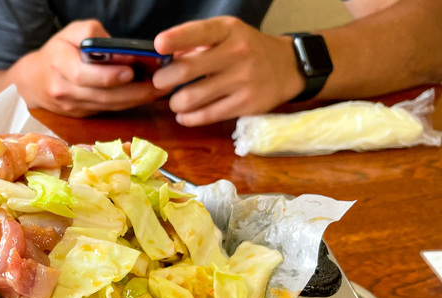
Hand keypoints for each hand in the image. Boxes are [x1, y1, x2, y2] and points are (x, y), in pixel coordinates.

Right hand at [12, 20, 160, 116]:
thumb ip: (93, 37)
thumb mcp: (70, 33)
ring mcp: (73, 107)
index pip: (83, 75)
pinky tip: (143, 96)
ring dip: (134, 100)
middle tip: (158, 85)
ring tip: (157, 91)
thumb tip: (119, 49)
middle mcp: (64, 90)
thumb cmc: (57, 51)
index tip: (130, 72)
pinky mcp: (81, 115)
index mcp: (59, 65)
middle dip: (132, 92)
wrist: (33, 81)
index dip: (107, 76)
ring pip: (107, 106)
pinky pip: (107, 110)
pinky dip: (127, 104)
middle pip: (101, 95)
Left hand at [152, 17, 305, 125]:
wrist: (287, 67)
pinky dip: (188, 118)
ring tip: (177, 101)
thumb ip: (197, 43)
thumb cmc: (246, 49)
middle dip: (163, 80)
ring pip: (191, 97)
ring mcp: (242, 80)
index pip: (199, 32)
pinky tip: (185, 115)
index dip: (175, 39)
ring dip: (175, 102)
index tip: (158, 45)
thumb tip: (166, 60)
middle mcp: (237, 53)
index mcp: (229, 30)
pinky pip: (205, 115)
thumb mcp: (227, 35)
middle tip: (162, 83)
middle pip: (185, 70)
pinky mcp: (245, 104)